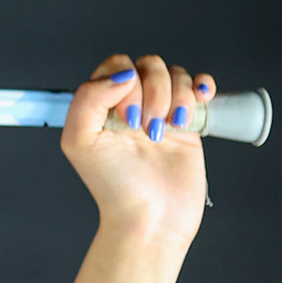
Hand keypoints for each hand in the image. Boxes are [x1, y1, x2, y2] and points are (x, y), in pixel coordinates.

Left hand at [60, 53, 210, 246]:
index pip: (115, 66)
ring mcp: (161, 111)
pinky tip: (199, 100)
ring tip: (167, 129)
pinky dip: (201, 86)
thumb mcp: (79, 140)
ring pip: (174, 74)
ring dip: (175, 96)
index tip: (124, 116)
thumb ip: (88, 98)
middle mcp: (130, 104)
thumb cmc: (112, 184)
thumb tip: (124, 74)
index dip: (123, 82)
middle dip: (152, 90)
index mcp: (101, 105)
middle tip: (145, 128)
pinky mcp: (189, 123)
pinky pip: (199, 86)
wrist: (151, 217)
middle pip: (147, 66)